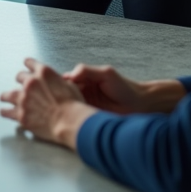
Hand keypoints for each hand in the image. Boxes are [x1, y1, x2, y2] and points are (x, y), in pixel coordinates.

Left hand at [0, 58, 96, 149]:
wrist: (69, 121)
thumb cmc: (73, 105)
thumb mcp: (69, 85)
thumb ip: (57, 81)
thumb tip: (56, 84)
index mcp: (43, 72)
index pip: (30, 63)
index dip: (29, 65)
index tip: (27, 65)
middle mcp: (30, 83)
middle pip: (19, 77)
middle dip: (21, 81)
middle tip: (22, 86)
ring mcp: (24, 99)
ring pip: (8, 94)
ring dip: (7, 95)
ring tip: (4, 97)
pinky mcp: (21, 114)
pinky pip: (7, 112)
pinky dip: (5, 112)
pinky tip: (4, 111)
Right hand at [64, 64, 184, 114]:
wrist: (139, 106)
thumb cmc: (125, 88)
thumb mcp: (106, 74)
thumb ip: (87, 71)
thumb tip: (70, 75)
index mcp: (84, 79)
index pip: (64, 80)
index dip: (56, 84)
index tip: (50, 88)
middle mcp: (82, 92)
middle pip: (62, 94)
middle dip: (56, 97)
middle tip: (52, 103)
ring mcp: (85, 105)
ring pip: (67, 107)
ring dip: (62, 109)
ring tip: (57, 112)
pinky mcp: (89, 117)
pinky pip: (76, 118)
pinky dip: (70, 119)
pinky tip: (67, 120)